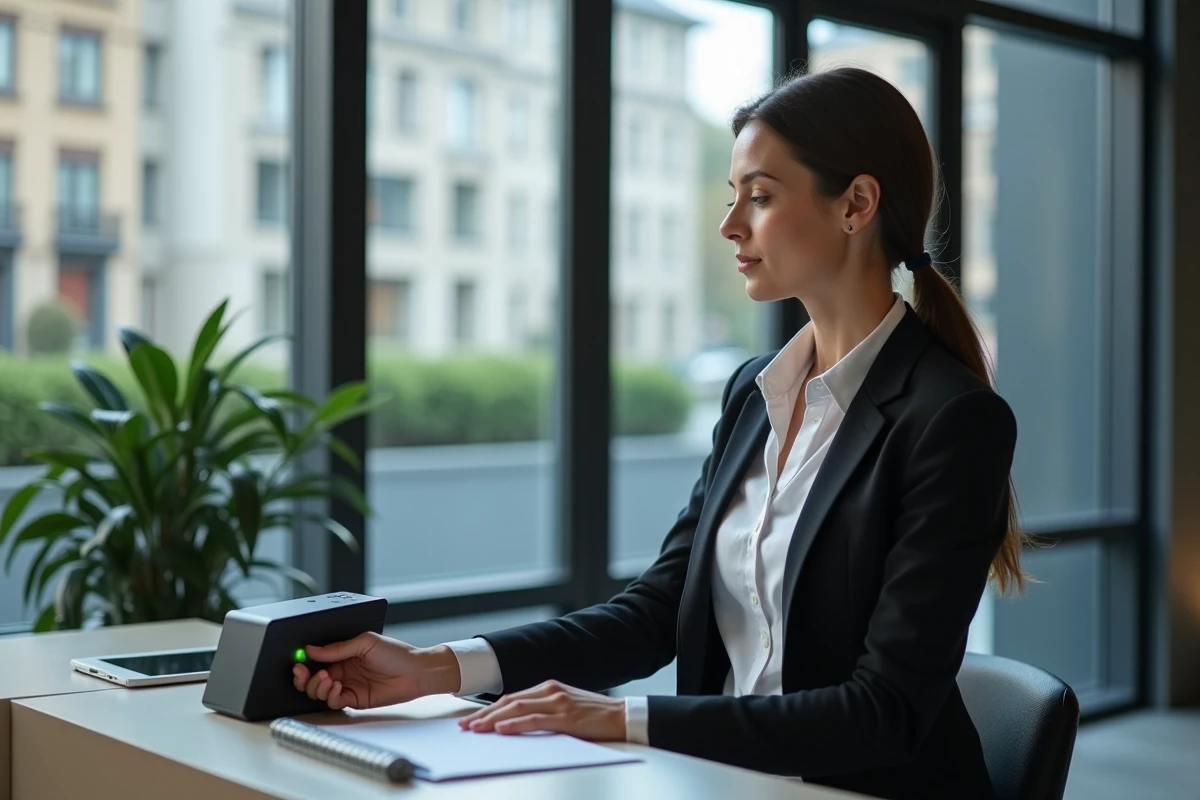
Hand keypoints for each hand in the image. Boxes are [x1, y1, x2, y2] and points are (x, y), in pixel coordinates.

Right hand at [291, 632, 460, 710]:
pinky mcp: (354, 700)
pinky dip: (330, 697)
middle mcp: (342, 671)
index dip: (304, 663)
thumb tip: (312, 649)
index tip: (298, 662)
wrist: (416, 672)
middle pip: (312, 679)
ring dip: (317, 687)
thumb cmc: (396, 653)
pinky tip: (336, 688)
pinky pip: (334, 702)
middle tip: (304, 673)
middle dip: (304, 678)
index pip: (316, 660)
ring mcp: (347, 686)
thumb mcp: (365, 642)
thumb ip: (338, 648)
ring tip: (328, 679)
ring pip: (319, 692)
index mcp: (342, 655)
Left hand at [457, 680, 625, 740]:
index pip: (512, 698)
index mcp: (549, 688)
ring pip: (517, 708)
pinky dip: (515, 724)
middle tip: (466, 727)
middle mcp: (550, 691)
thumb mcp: (565, 708)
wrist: (622, 716)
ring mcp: (558, 702)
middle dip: (484, 715)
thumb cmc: (594, 715)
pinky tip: (502, 729)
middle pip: (509, 701)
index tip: (473, 720)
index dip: (489, 709)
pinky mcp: (566, 716)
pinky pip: (535, 720)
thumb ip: (543, 710)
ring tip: (477, 729)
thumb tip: (517, 723)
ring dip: (493, 720)